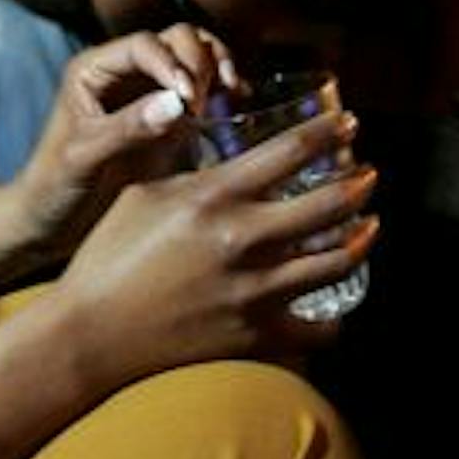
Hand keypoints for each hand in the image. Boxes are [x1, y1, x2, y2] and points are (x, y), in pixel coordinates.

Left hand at [13, 24, 241, 260]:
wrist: (53, 223)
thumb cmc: (54, 188)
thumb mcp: (84, 159)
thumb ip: (127, 129)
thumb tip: (177, 103)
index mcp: (94, 69)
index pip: (144, 45)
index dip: (172, 64)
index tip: (190, 98)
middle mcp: (125, 70)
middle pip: (178, 39)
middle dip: (200, 63)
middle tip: (206, 104)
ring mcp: (151, 90)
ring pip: (197, 55)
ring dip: (219, 69)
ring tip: (232, 97)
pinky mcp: (171, 115)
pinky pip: (206, 88)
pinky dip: (225, 90)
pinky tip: (239, 106)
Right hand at [52, 109, 379, 387]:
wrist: (91, 333)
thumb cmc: (109, 255)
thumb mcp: (147, 191)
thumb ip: (195, 172)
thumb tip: (226, 155)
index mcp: (215, 195)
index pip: (291, 150)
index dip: (330, 132)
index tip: (350, 123)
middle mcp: (243, 239)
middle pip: (329, 203)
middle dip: (359, 183)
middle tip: (367, 175)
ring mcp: (254, 291)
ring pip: (336, 261)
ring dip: (361, 238)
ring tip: (368, 226)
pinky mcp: (254, 335)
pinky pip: (318, 329)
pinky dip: (333, 317)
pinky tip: (337, 304)